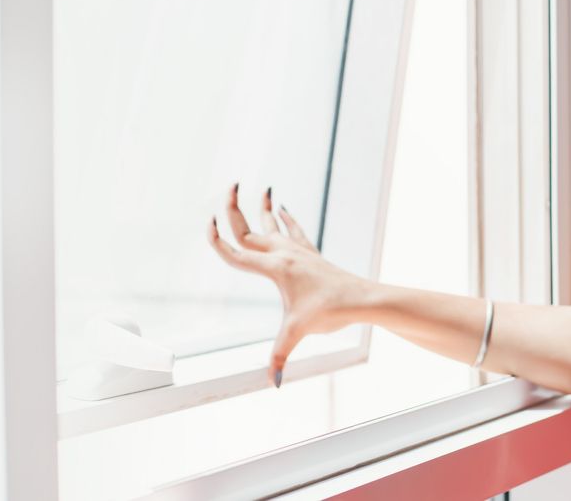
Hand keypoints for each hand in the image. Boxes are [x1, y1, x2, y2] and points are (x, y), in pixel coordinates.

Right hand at [206, 183, 371, 386]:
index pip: (237, 252)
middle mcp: (285, 254)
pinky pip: (293, 230)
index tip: (206, 225)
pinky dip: (284, 218)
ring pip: (273, 224)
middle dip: (235, 208)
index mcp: (275, 268)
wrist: (364, 298)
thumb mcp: (299, 332)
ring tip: (257, 187)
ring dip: (262, 207)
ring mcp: (299, 251)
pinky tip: (281, 207)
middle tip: (228, 186)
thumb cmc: (331, 311)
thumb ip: (280, 356)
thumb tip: (272, 383)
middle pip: (251, 229)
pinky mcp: (311, 254)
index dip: (218, 240)